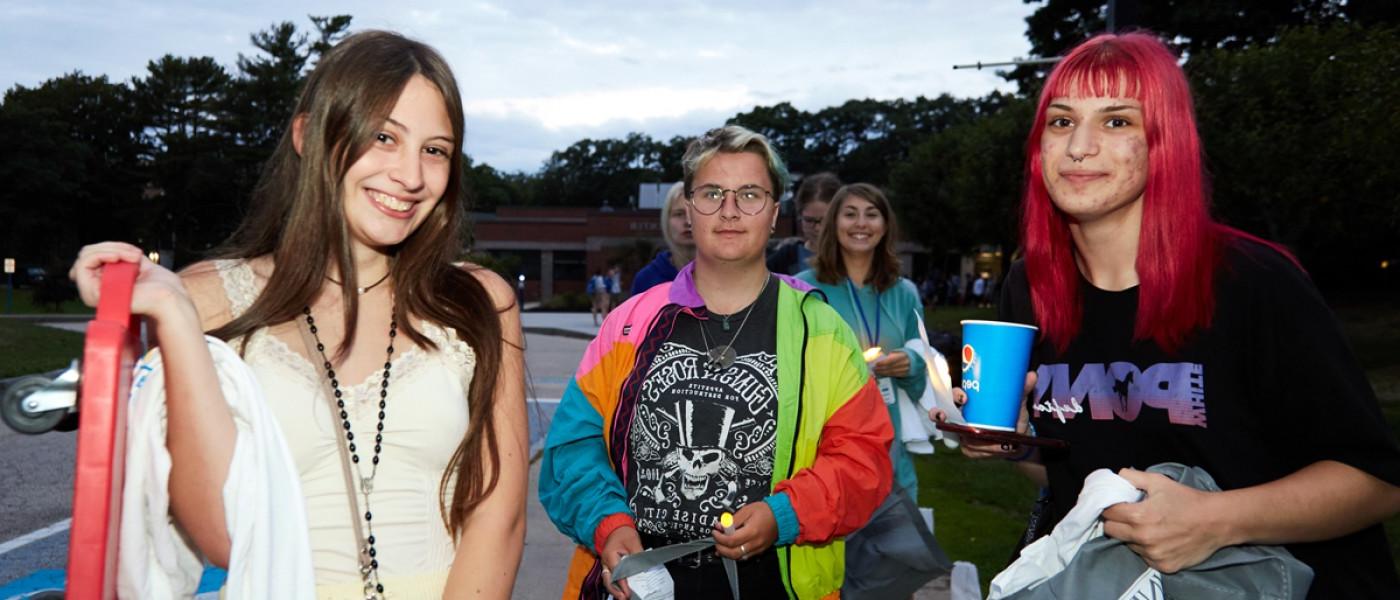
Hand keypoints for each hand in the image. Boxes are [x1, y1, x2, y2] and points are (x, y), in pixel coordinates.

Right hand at [69, 241, 190, 323]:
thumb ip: (119, 256)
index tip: (134, 253)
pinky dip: (102, 254)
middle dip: (110, 246)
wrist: (169, 298)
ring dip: (109, 249)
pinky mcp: (93, 294)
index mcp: (104, 284)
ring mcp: (91, 294)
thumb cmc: (160, 286)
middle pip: (85, 255)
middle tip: (134, 254)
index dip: (110, 248)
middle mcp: (94, 290)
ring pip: (84, 257)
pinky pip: (83, 265)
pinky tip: (118, 258)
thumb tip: (102, 251)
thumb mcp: (136, 264)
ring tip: (131, 257)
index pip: (90, 258)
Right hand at [599, 526, 642, 598]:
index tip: (628, 592)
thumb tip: (644, 569)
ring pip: (609, 580)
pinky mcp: (610, 566)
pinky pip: (612, 577)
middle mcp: (605, 562)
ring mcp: (606, 565)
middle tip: (624, 598)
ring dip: (615, 589)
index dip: (622, 584)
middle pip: (608, 580)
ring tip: (624, 597)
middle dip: (615, 591)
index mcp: (610, 555)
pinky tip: (623, 590)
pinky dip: (617, 584)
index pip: (616, 572)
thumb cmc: (624, 533)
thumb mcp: (633, 542)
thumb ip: (638, 556)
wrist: (616, 527)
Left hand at [712, 501, 777, 560]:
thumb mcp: (747, 510)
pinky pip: (745, 557)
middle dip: (721, 549)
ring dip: (727, 554)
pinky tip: (730, 550)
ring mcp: (758, 548)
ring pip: (739, 557)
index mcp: (752, 531)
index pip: (731, 540)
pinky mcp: (760, 551)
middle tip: (716, 541)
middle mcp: (755, 543)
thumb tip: (720, 526)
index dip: (720, 538)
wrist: (781, 517)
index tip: (714, 532)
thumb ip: (733, 519)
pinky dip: (735, 555)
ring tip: (719, 548)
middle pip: (734, 553)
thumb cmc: (765, 511)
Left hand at [871, 350, 910, 377]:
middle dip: (881, 369)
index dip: (883, 363)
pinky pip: (894, 375)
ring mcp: (905, 369)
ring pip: (892, 372)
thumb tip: (877, 358)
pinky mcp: (904, 374)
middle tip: (874, 369)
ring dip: (882, 372)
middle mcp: (905, 363)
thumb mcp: (896, 353)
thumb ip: (888, 356)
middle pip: (890, 367)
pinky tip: (881, 373)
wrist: (911, 360)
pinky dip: (886, 375)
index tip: (876, 364)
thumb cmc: (900, 356)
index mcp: (902, 356)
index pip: (891, 360)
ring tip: (876, 371)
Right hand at [930, 371, 1035, 459]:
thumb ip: (1022, 390)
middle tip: (950, 415)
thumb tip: (1031, 375)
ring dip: (967, 437)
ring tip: (981, 439)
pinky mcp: (967, 449)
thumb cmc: (1013, 417)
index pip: (954, 396)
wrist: (1019, 440)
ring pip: (956, 434)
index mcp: (969, 403)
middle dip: (942, 414)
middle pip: (945, 414)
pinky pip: (968, 450)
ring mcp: (962, 434)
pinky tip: (985, 449)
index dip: (954, 396)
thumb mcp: (1016, 404)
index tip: (964, 398)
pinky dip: (978, 450)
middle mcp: (961, 418)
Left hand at [1102, 468, 1226, 572]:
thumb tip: (1117, 475)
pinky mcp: (1163, 566)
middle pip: (1111, 531)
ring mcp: (1153, 554)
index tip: (1115, 505)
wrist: (1216, 521)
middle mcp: (1143, 538)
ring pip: (1127, 545)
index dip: (1109, 507)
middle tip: (1127, 517)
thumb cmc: (1186, 499)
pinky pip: (1144, 557)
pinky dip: (1147, 550)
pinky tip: (1158, 540)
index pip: (1107, 513)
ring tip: (1147, 527)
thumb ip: (1133, 477)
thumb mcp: (1159, 481)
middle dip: (1115, 522)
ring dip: (1131, 537)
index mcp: (1138, 516)